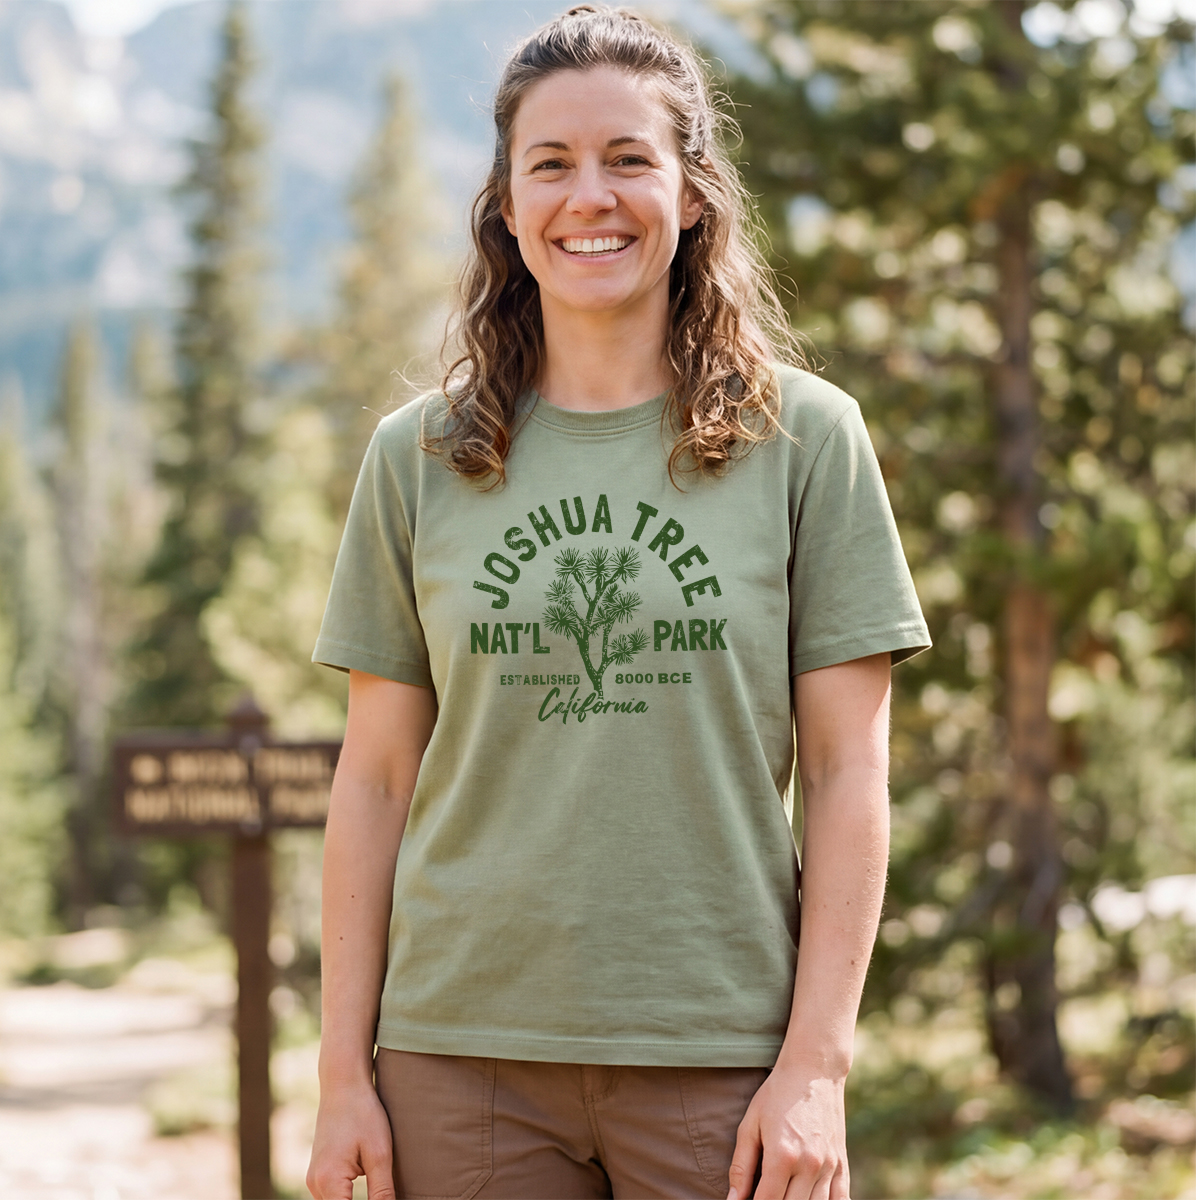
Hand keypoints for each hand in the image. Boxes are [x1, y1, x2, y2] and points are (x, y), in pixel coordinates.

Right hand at [307, 1080, 395, 1199]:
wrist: (343, 1084)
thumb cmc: (363, 1114)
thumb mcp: (380, 1154)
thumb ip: (382, 1192)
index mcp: (329, 1181)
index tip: (382, 1199)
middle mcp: (315, 1184)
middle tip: (381, 1193)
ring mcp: (314, 1179)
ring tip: (375, 1186)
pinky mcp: (318, 1173)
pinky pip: (331, 1196)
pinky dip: (346, 1197)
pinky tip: (366, 1185)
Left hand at [727, 1064, 849, 1199]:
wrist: (813, 1070)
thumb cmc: (776, 1094)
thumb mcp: (750, 1124)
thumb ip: (741, 1166)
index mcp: (782, 1156)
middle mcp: (809, 1165)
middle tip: (764, 1195)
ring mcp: (829, 1166)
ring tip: (785, 1194)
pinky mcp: (841, 1164)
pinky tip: (811, 1199)